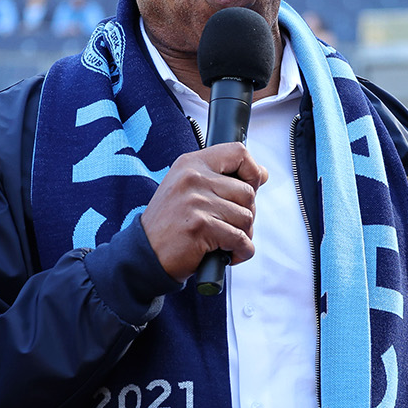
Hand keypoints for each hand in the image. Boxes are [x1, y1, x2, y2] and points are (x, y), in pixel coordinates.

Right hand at [139, 143, 268, 281]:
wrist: (145, 254)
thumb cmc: (171, 224)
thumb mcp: (190, 190)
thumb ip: (223, 179)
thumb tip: (263, 173)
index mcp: (190, 164)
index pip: (238, 153)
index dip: (253, 172)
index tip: (252, 187)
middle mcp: (192, 178)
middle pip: (248, 192)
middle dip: (246, 214)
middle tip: (228, 226)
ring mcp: (196, 202)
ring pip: (246, 217)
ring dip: (242, 235)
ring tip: (223, 241)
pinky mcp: (200, 226)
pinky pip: (240, 239)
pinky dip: (241, 252)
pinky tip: (227, 254)